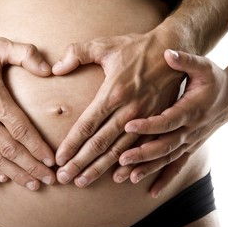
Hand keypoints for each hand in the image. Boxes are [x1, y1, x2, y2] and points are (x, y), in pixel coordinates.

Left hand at [52, 33, 183, 186]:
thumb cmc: (136, 47)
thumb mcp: (105, 45)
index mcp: (112, 93)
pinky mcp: (158, 122)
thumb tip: (55, 68)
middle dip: (80, 163)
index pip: (86, 126)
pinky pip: (142, 149)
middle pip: (99, 144)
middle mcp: (128, 110)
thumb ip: (77, 54)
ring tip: (83, 182)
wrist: (173, 49)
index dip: (71, 145)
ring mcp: (145, 119)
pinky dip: (130, 165)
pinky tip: (118, 177)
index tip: (59, 160)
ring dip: (100, 168)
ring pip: (119, 151)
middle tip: (64, 178)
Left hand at [118, 49, 227, 196]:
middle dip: (142, 154)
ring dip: (148, 169)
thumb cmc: (213, 79)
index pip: (167, 119)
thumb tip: (167, 53)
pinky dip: (164, 179)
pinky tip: (151, 192)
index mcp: (190, 108)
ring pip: (167, 159)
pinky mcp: (189, 148)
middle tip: (120, 160)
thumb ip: (185, 61)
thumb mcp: (203, 66)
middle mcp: (191, 129)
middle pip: (165, 145)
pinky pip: (176, 166)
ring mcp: (190, 141)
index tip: (128, 125)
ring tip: (127, 177)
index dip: (149, 124)